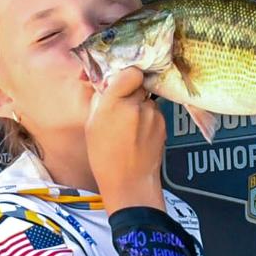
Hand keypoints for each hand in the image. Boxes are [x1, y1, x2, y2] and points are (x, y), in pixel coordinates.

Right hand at [85, 66, 166, 211]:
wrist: (129, 183)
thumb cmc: (105, 157)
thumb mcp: (91, 126)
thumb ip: (99, 100)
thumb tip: (105, 82)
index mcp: (113, 103)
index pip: (129, 72)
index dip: (125, 77)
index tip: (119, 85)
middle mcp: (135, 105)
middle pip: (138, 84)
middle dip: (130, 92)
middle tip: (120, 107)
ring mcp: (152, 114)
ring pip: (146, 99)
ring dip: (138, 106)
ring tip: (129, 128)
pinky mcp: (163, 123)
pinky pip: (154, 112)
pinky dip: (147, 118)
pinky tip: (139, 135)